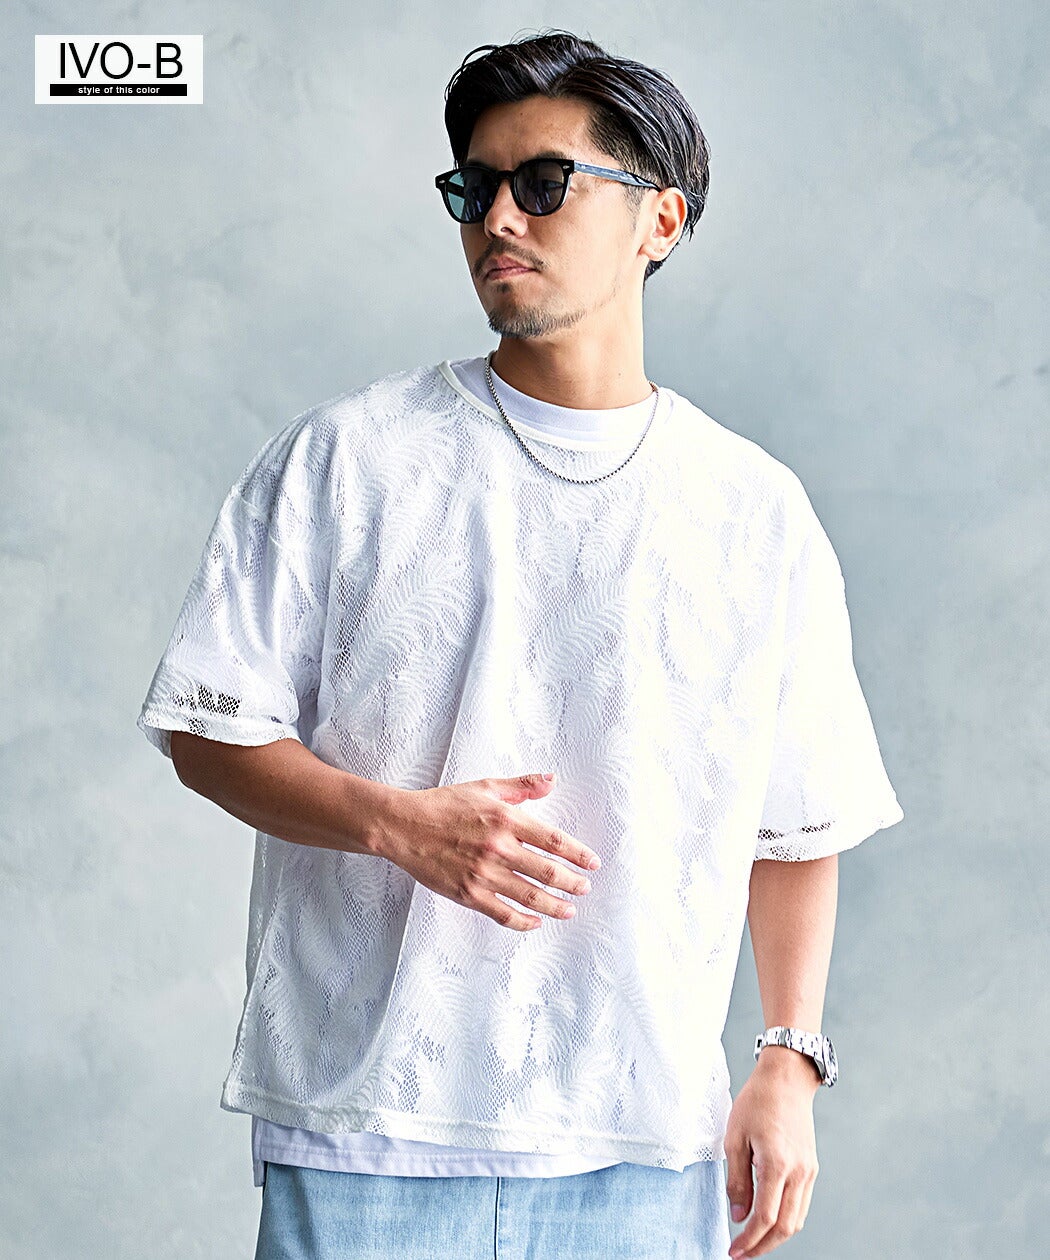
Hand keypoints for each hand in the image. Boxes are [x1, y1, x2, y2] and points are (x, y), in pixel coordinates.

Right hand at [370, 773, 600, 931]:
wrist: (404, 826)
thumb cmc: (443, 805)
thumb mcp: (485, 787)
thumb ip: (522, 786)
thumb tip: (552, 780)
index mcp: (507, 820)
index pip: (555, 841)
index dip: (579, 855)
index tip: (592, 863)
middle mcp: (499, 848)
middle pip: (548, 872)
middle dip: (573, 883)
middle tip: (585, 888)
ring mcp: (484, 874)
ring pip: (530, 896)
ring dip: (555, 906)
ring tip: (569, 909)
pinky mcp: (468, 894)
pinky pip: (503, 913)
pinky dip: (523, 922)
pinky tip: (535, 922)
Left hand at [723, 1049, 820, 1256]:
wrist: (787, 1078)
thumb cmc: (758, 1101)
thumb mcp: (735, 1137)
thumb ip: (737, 1179)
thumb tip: (739, 1215)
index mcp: (777, 1165)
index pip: (764, 1218)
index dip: (748, 1240)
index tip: (733, 1252)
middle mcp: (798, 1173)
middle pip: (784, 1227)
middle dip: (762, 1247)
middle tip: (742, 1254)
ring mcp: (808, 1172)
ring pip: (796, 1220)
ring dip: (775, 1236)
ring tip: (753, 1241)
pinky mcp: (811, 1167)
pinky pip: (801, 1205)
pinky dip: (785, 1219)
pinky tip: (768, 1219)